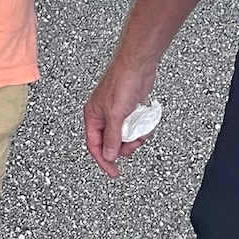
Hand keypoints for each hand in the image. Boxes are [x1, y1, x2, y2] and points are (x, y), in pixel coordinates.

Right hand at [84, 58, 159, 178]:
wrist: (137, 67)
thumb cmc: (121, 82)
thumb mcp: (116, 115)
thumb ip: (112, 138)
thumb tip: (109, 156)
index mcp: (93, 116)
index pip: (94, 145)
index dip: (103, 161)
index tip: (114, 172)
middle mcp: (102, 116)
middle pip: (111, 143)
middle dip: (125, 146)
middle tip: (134, 143)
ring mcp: (116, 113)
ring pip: (124, 137)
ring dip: (134, 137)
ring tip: (141, 131)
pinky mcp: (128, 110)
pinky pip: (133, 128)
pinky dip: (140, 129)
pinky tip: (145, 124)